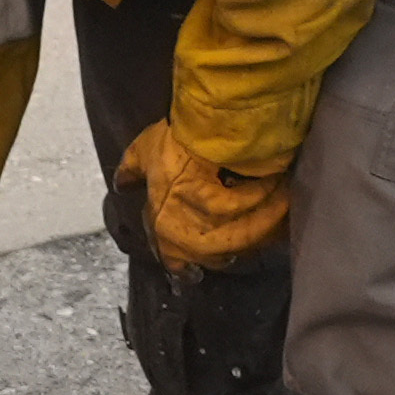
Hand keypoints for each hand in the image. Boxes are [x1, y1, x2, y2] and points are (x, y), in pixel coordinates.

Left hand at [118, 114, 292, 269]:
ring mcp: (228, 237)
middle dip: (212, 252)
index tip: (187, 262)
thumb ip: (132, 171)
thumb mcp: (145, 151)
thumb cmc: (178, 143)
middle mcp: (196, 241)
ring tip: (248, 231)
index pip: (171, 260)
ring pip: (235, 250)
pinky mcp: (259, 226)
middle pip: (206, 258)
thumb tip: (122, 185)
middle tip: (221, 244)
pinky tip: (271, 220)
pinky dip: (266, 230)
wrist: (221, 133)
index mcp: (166, 230)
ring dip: (239, 242)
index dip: (178, 258)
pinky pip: (261, 236)